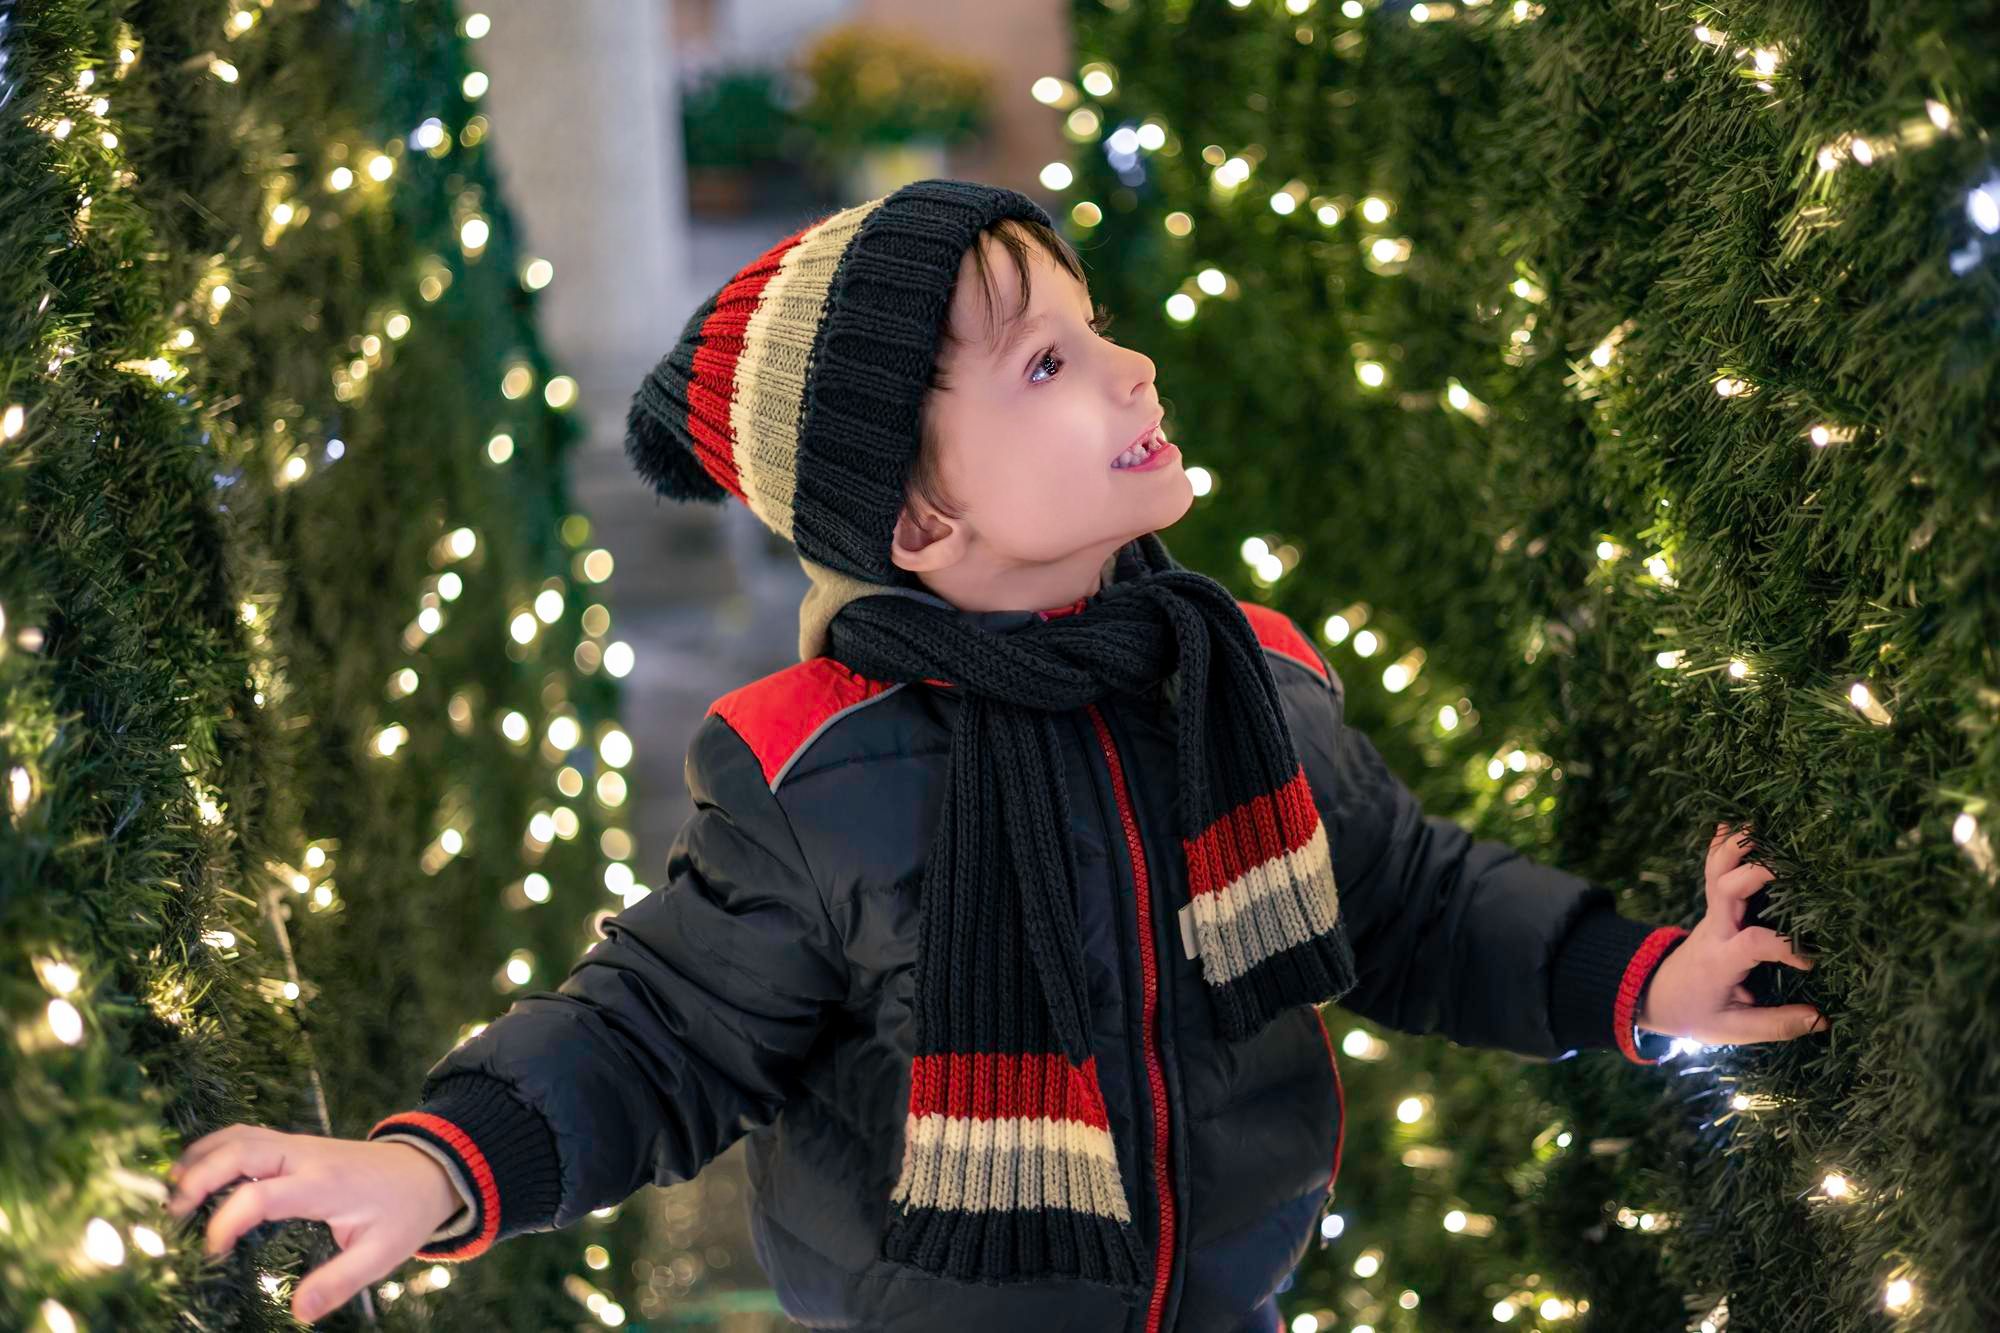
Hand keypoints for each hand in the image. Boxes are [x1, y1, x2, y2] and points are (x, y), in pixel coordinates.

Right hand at [165, 1126, 462, 1323]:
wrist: (429, 1171)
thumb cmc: (403, 1213)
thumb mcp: (382, 1254)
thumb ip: (339, 1282)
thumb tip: (297, 1313)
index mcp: (324, 1184)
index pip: (261, 1194)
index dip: (227, 1221)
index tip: (212, 1253)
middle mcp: (305, 1157)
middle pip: (240, 1150)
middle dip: (199, 1178)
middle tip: (172, 1216)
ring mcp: (299, 1146)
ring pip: (240, 1135)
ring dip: (201, 1158)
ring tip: (171, 1193)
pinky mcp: (296, 1146)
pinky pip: (248, 1136)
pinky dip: (215, 1150)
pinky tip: (196, 1174)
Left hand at [1636, 821, 1829, 1044]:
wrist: (1656, 994)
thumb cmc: (1697, 1012)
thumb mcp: (1732, 1028)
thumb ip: (1776, 1024)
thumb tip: (1823, 1020)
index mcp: (1720, 959)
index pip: (1753, 942)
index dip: (1785, 945)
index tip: (1813, 960)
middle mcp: (1715, 928)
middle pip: (1726, 888)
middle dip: (1755, 873)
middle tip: (1789, 866)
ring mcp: (1713, 912)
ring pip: (1718, 870)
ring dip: (1737, 846)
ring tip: (1760, 823)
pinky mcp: (1715, 905)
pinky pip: (1716, 868)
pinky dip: (1723, 844)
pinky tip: (1732, 819)